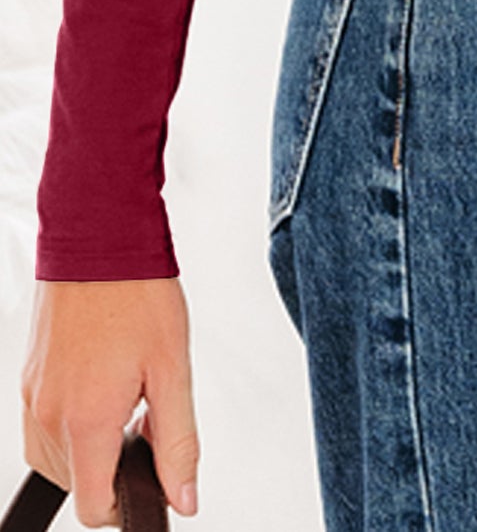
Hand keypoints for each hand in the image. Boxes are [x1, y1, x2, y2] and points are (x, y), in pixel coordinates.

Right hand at [21, 278, 198, 524]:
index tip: (149, 476)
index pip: (94, 507)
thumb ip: (178, 442)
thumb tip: (184, 499)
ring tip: (127, 398)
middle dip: (113, 467)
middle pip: (77, 484)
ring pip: (57, 459)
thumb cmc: (136, 291)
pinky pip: (44, 428)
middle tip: (146, 419)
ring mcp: (33, 397)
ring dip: (92, 448)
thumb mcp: (173, 368)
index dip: (126, 504)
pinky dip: (73, 424)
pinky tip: (103, 387)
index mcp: (87, 419)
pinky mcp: (28, 380)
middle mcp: (50, 415)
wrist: (98, 236)